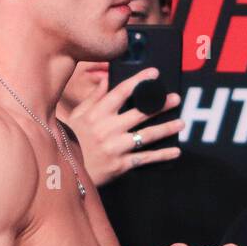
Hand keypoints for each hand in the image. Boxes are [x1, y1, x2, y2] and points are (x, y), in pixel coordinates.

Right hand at [61, 68, 182, 186]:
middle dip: (159, 104)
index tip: (154, 74)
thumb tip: (108, 77)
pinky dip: (162, 155)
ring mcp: (115, 147)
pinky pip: (145, 158)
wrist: (66, 171)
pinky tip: (175, 151)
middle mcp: (107, 128)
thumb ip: (95, 97)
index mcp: (97, 114)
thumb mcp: (78, 116)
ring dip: (166, 129)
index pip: (121, 92)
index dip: (139, 82)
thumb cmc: (72, 139)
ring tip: (181, 123)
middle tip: (176, 99)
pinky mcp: (120, 165)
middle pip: (139, 113)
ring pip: (146, 135)